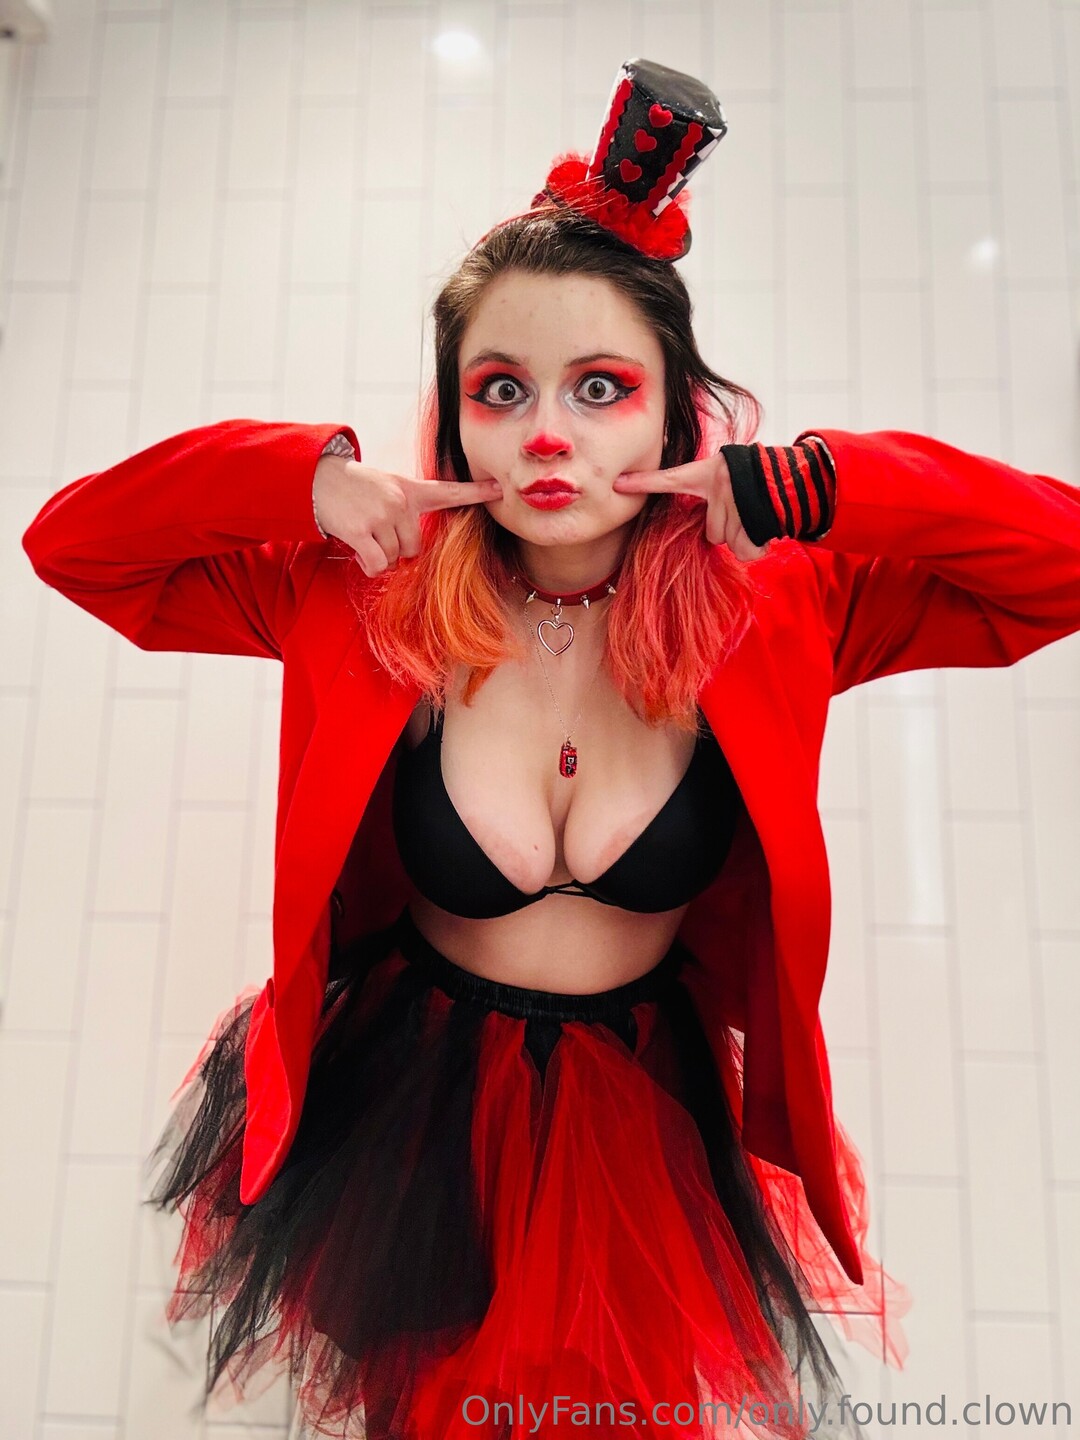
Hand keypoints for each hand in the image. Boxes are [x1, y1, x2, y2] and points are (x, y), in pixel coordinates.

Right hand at [313, 456, 501, 575]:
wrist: (317, 478)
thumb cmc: (353, 488)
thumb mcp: (385, 488)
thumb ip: (406, 509)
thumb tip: (412, 550)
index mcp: (410, 489)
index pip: (448, 491)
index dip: (475, 492)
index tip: (499, 489)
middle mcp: (400, 501)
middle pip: (413, 547)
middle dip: (396, 548)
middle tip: (375, 531)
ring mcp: (380, 515)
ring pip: (393, 557)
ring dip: (378, 555)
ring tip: (362, 533)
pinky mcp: (360, 530)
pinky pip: (376, 564)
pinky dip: (369, 566)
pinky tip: (359, 551)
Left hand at [612, 453, 769, 562]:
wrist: (792, 478)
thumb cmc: (756, 482)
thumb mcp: (726, 480)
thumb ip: (710, 501)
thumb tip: (708, 530)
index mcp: (707, 474)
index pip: (669, 479)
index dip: (644, 483)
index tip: (618, 484)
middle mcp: (720, 487)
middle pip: (712, 533)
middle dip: (728, 528)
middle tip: (744, 510)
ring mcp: (737, 504)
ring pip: (729, 542)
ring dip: (744, 537)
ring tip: (757, 515)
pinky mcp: (755, 520)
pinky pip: (746, 551)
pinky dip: (757, 546)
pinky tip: (764, 528)